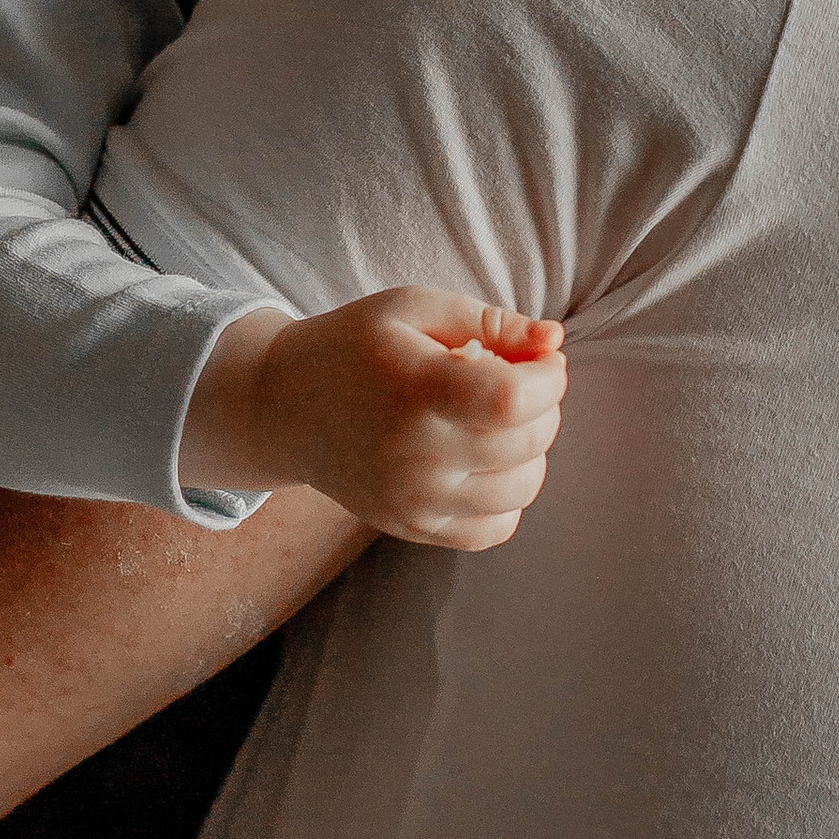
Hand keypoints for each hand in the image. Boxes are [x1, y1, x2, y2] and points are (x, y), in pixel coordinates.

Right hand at [181, 292, 564, 549]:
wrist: (285, 408)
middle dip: (544, 405)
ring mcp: (412, 500)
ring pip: (522, 489)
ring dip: (531, 450)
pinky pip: (495, 529)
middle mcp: (413, 454)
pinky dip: (507, 496)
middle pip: (527, 442)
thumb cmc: (355, 347)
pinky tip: (483, 460)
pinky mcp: (411, 527)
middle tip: (515, 380)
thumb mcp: (413, 309)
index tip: (541, 359)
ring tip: (496, 420)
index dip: (549, 378)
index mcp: (412, 389)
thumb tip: (554, 341)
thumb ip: (489, 321)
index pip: (513, 400)